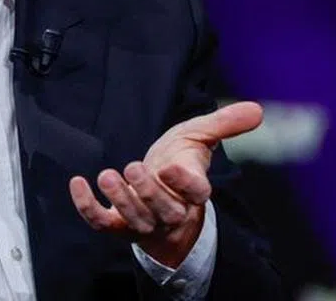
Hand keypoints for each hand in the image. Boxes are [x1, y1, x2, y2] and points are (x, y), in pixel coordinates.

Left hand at [69, 101, 262, 267]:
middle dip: (147, 192)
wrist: (160, 187)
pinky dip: (88, 207)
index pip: (196, 193)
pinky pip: (102, 223)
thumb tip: (257, 109)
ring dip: (121, 200)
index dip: (185, 183)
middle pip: (164, 211)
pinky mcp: (119, 225)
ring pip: (136, 220)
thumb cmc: (181, 160)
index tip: (172, 167)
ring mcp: (144, 222)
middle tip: (132, 168)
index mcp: (193, 190)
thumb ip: (226, 123)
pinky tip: (78, 183)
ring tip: (107, 175)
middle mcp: (171, 212)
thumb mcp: (201, 136)